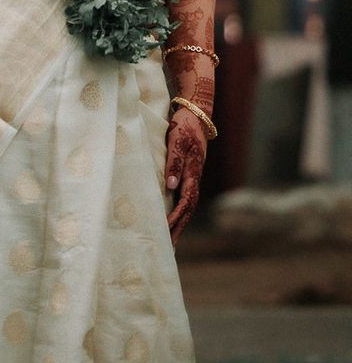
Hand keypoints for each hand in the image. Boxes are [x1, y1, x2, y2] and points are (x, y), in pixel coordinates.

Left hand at [165, 107, 207, 245]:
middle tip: (168, 248)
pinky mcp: (188, 174)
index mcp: (193, 173)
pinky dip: (178, 211)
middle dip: (178, 228)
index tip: (166, 231)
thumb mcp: (177, 141)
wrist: (195, 114)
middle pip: (187, 210)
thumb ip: (174, 162)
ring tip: (169, 241)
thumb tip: (170, 187)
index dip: (175, 217)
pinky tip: (171, 219)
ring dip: (179, 223)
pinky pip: (184, 198)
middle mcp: (194, 179)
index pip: (184, 202)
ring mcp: (192, 177)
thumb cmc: (184, 126)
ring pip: (186, 206)